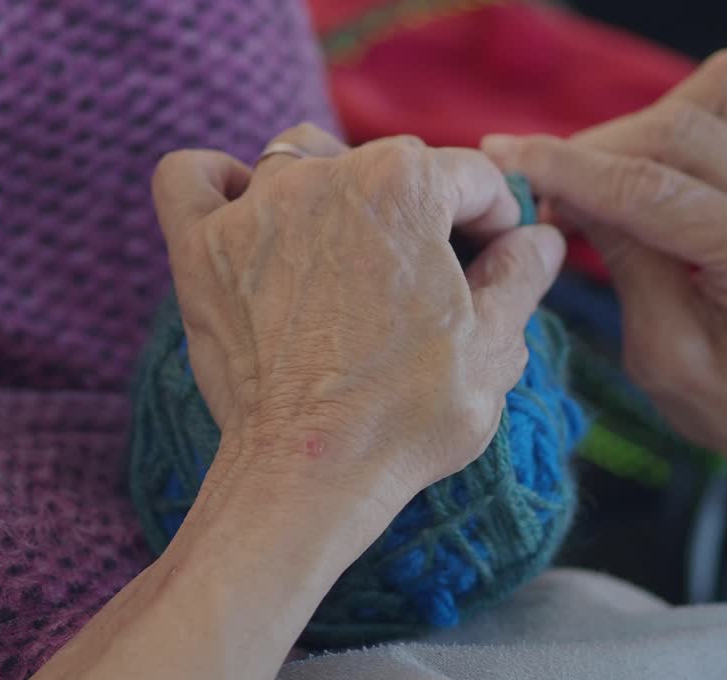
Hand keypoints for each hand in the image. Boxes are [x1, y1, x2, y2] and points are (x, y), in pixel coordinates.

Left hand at [153, 122, 565, 514]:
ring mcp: (254, 210)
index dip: (492, 225)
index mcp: (405, 185)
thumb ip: (521, 275)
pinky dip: (215, 183)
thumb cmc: (405, 417)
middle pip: (388, 165)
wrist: (309, 474)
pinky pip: (189, 178)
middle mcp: (324, 177)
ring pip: (297, 156)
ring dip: (328, 188)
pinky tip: (244, 213)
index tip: (487, 271)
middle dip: (419, 215)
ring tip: (343, 248)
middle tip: (423, 283)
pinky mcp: (200, 249)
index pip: (469, 179)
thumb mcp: (494, 346)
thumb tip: (538, 238)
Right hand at [482, 48, 726, 512]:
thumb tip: (570, 196)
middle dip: (598, 146)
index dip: (566, 168)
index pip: (648, 188)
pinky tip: (668, 172)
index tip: (506, 157)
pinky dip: (698, 126)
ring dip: (655, 122)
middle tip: (549, 184)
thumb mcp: (668, 358)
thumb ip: (626, 265)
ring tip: (615, 173)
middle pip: (681, 126)